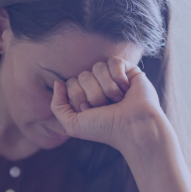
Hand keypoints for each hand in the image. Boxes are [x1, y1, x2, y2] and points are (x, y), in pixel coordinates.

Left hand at [51, 57, 167, 152]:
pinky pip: (113, 61)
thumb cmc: (105, 129)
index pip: (70, 83)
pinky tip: (126, 89)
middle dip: (93, 94)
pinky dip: (118, 77)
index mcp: (85, 96)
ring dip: (107, 88)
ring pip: (98, 67)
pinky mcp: (129, 70)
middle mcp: (99, 86)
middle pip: (83, 75)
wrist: (132, 128)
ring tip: (118, 100)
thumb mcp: (73, 125)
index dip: (78, 97)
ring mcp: (114, 77)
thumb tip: (58, 82)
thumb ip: (57, 106)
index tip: (91, 111)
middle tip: (106, 107)